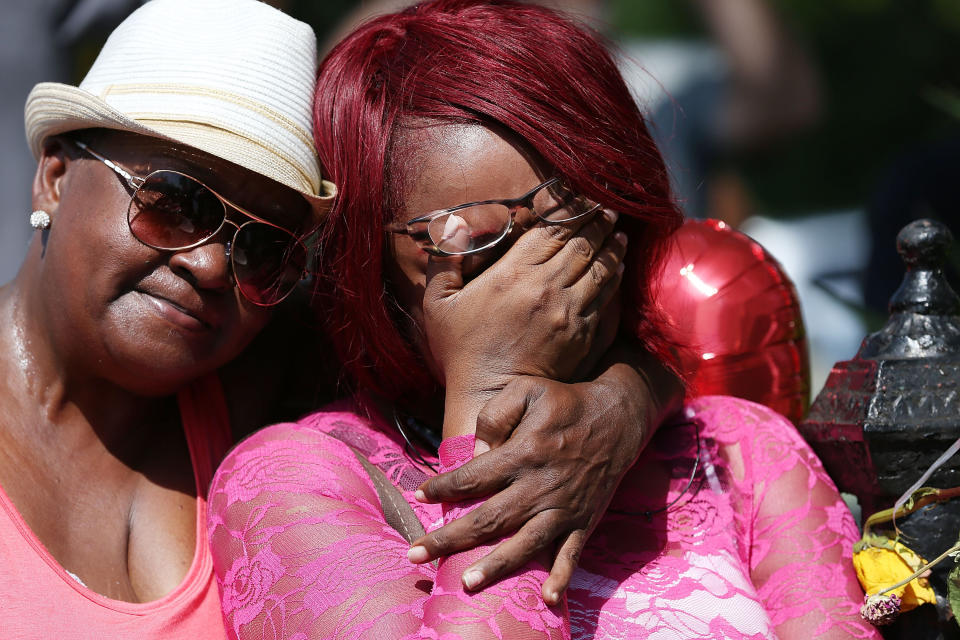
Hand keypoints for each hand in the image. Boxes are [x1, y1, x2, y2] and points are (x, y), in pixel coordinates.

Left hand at [407, 372, 653, 603]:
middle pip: (488, 519)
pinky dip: (561, 578)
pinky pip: (571, 554)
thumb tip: (477, 454)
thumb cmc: (565, 401)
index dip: (443, 488)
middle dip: (449, 539)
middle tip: (415, 555)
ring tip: (467, 584)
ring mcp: (564, 507)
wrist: (618, 416)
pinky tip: (545, 599)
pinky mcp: (584, 520)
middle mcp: (540, 485)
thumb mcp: (527, 390)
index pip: (473, 477)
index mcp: (523, 452)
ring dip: (495, 566)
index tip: (420, 497)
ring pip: (524, 544)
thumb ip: (495, 415)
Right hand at [423, 209, 626, 397]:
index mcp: (512, 274)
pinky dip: (615, 276)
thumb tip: (452, 227)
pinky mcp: (583, 333)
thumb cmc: (462, 350)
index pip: (551, 228)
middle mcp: (546, 288)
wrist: (494, 395)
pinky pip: (606, 296)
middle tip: (606, 206)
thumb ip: (444, 262)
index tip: (580, 196)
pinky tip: (619, 264)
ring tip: (618, 230)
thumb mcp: (438, 304)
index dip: (569, 208)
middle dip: (597, 219)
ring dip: (612, 244)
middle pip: (582, 242)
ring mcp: (568, 311)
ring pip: (600, 266)